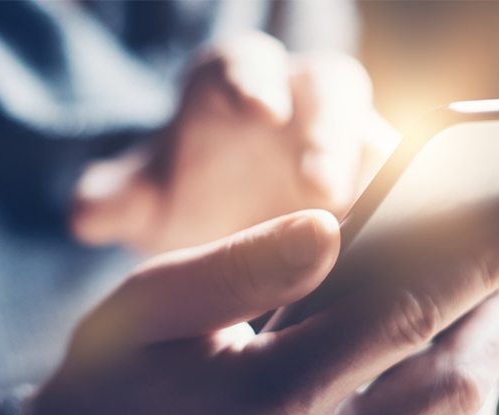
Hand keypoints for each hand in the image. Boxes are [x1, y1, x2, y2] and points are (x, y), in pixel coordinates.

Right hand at [20, 208, 498, 414]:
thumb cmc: (111, 389)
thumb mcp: (149, 308)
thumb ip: (242, 264)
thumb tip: (335, 227)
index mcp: (263, 398)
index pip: (405, 316)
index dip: (482, 264)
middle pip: (458, 384)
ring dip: (492, 359)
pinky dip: (458, 409)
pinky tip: (451, 365)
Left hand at [70, 32, 396, 253]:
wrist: (227, 233)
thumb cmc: (185, 199)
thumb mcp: (145, 201)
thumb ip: (117, 200)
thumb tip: (86, 214)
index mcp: (238, 87)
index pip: (247, 64)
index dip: (252, 80)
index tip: (256, 109)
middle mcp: (302, 105)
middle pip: (332, 90)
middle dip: (331, 129)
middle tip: (324, 183)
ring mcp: (351, 143)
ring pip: (382, 142)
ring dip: (386, 181)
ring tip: (387, 230)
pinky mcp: (385, 185)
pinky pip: (410, 190)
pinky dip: (412, 220)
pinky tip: (406, 265)